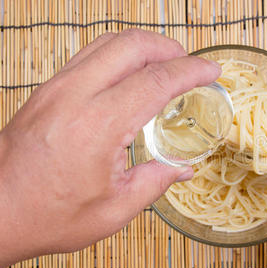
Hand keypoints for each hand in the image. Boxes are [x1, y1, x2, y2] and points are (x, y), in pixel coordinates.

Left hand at [0, 29, 220, 267]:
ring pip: (108, 43)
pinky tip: (129, 75)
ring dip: (143, 47)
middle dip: (169, 48)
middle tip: (189, 64)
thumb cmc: (49, 216)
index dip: (191, 71)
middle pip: (131, 46)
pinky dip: (118, 55)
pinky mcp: (46, 90)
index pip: (156, 81)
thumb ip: (155, 182)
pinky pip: (89, 55)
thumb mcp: (113, 210)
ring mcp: (56, 88)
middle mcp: (75, 95)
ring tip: (164, 64)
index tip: (212, 71)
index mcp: (98, 125)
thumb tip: (183, 169)